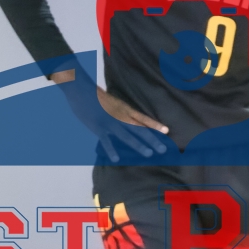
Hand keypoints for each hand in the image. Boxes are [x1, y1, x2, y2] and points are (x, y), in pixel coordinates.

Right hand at [51, 67, 169, 162]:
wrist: (81, 89)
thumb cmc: (96, 96)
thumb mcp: (113, 103)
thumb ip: (121, 113)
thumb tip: (130, 122)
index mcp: (125, 109)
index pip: (143, 118)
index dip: (155, 125)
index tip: (167, 131)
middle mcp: (121, 116)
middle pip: (140, 129)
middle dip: (152, 140)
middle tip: (163, 149)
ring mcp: (110, 122)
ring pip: (127, 136)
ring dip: (139, 145)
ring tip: (148, 154)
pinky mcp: (99, 128)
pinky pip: (107, 141)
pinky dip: (111, 150)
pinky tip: (116, 159)